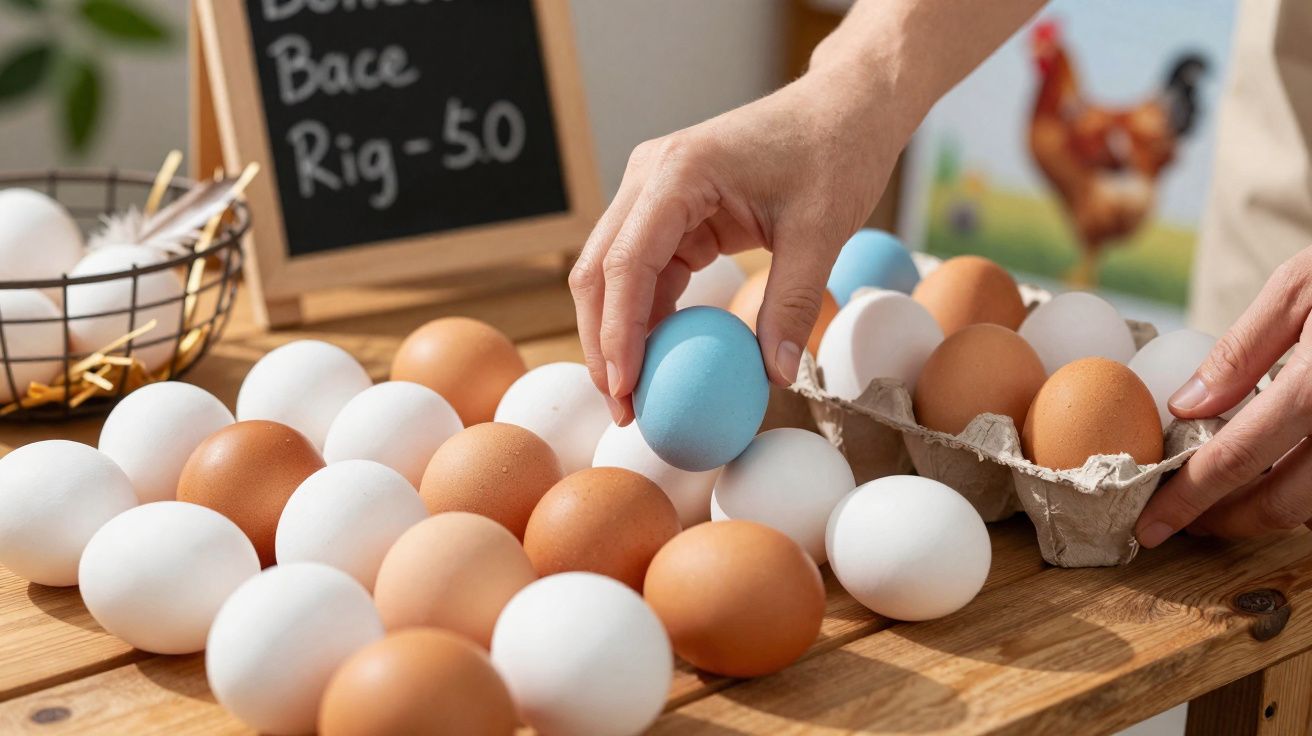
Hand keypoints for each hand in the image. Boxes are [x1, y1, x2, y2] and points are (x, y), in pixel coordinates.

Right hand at [569, 67, 906, 424]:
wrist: (845, 108)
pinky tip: (660, 362)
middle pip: (598, 270)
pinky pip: (645, 272)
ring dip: (618, 335)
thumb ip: (793, 303)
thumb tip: (776, 375)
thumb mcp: (822, 231)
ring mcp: (655, 194)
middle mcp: (650, 178)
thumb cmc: (834, 152)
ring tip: (635, 396)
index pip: (626, 262)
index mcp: (678, 172)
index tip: (625, 387)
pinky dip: (647, 317)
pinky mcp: (672, 213)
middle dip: (602, 343)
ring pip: (612, 275)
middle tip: (621, 407)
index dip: (618, 331)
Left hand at [1136, 246, 1311, 546]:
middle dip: (1225, 520)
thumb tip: (1186, 407)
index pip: (1238, 457)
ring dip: (1269, 512)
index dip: (1187, 499)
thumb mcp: (1301, 286)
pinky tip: (1280, 476)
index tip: (1150, 525)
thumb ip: (1242, 351)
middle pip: (1282, 503)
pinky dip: (1307, 493)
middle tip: (1186, 519)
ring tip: (1226, 501)